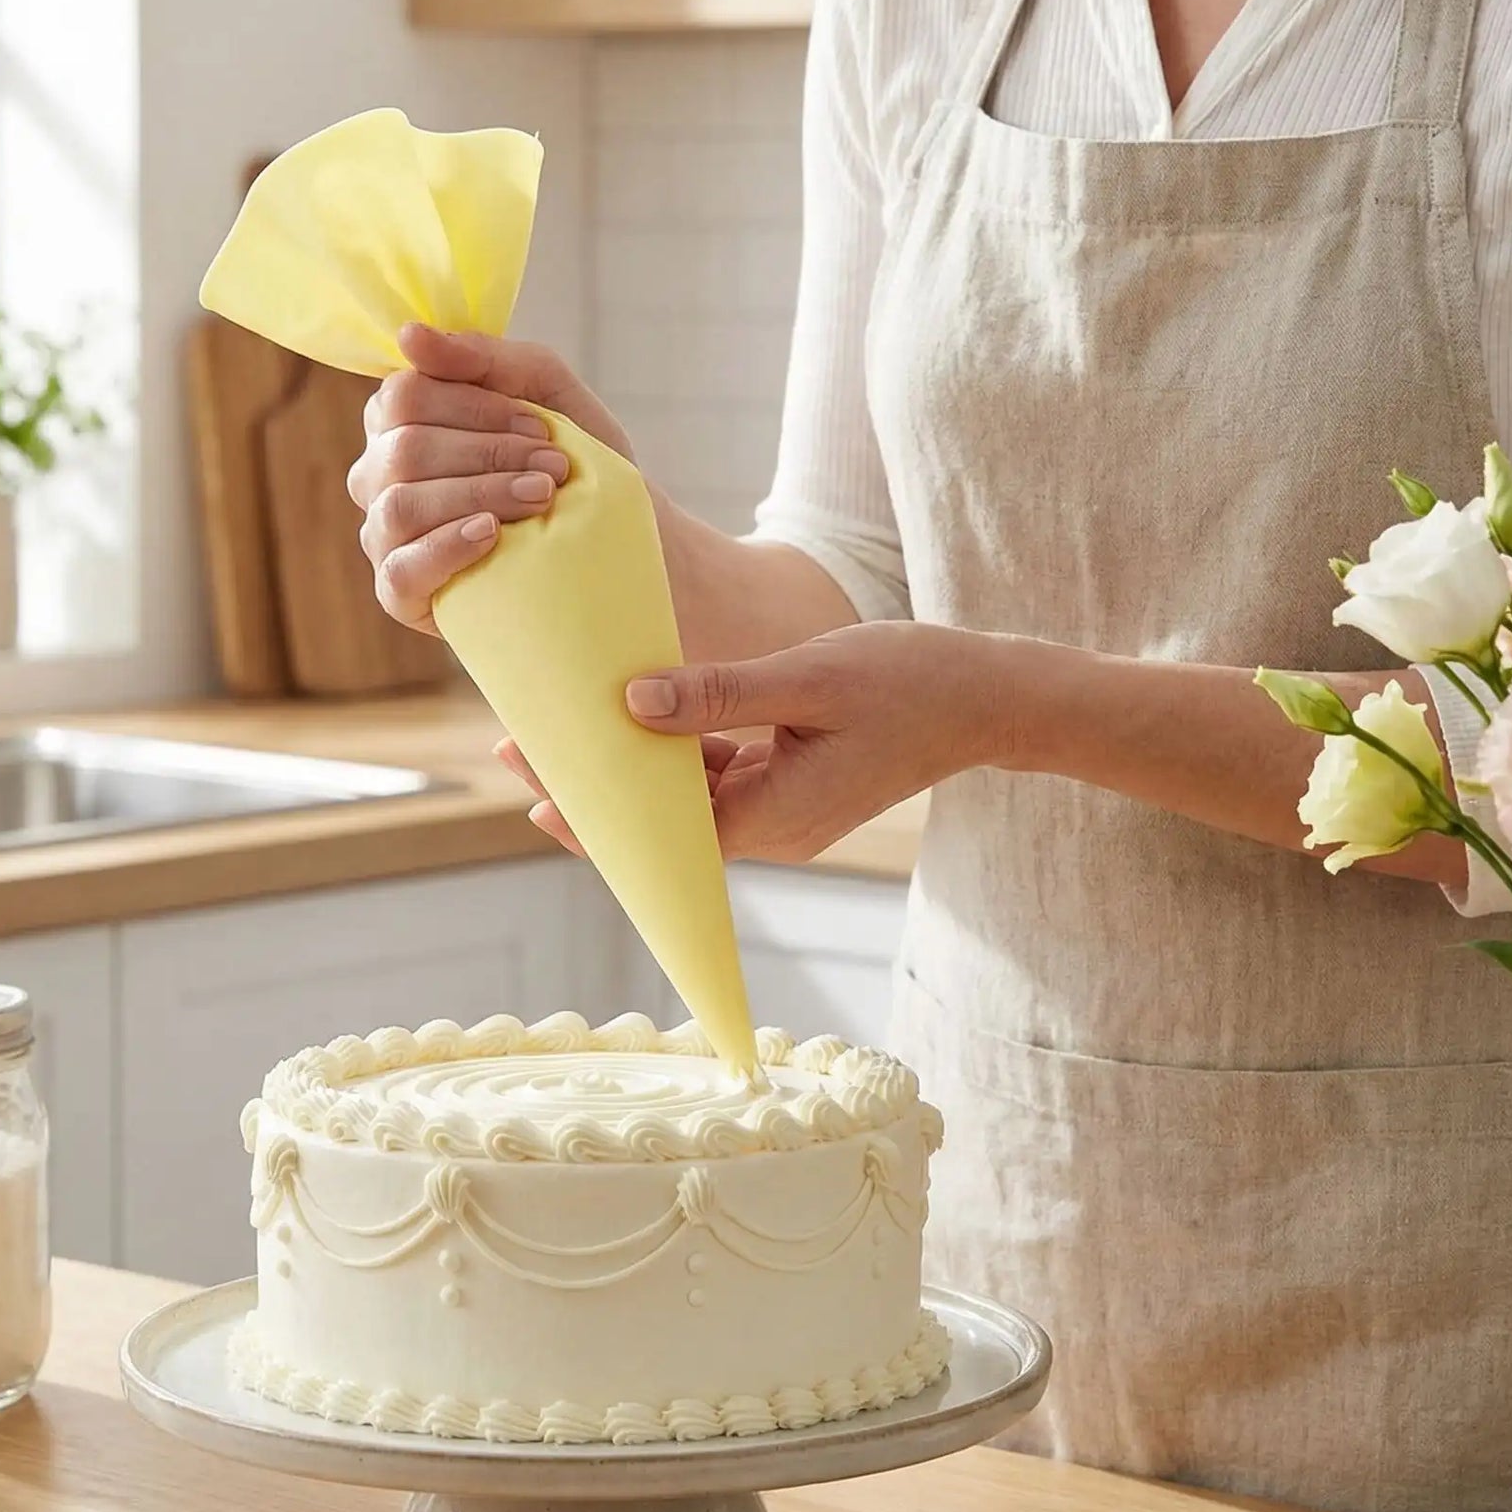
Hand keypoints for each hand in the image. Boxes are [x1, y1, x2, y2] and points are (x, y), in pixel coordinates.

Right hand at [350, 324, 634, 633]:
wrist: (611, 543)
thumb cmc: (570, 461)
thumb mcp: (544, 391)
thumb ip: (485, 357)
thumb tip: (409, 335)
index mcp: (398, 421)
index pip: (405, 396)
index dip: (474, 407)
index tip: (538, 425)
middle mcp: (378, 475)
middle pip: (405, 450)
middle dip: (490, 454)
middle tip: (553, 467)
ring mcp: (383, 534)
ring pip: (402, 504)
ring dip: (481, 495)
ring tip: (540, 497)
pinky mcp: (398, 592)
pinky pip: (401, 568)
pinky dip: (448, 546)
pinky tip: (492, 535)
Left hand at [498, 624, 1012, 862]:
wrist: (991, 698)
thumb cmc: (911, 683)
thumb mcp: (808, 677)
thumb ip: (720, 693)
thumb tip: (633, 702)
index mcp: (776, 817)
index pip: (664, 834)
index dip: (596, 815)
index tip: (534, 791)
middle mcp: (775, 828)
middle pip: (664, 823)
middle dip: (596, 788)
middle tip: (521, 747)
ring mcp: (785, 809)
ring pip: (688, 798)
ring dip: (634, 765)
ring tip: (565, 724)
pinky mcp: (793, 783)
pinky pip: (720, 775)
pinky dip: (680, 748)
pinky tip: (639, 712)